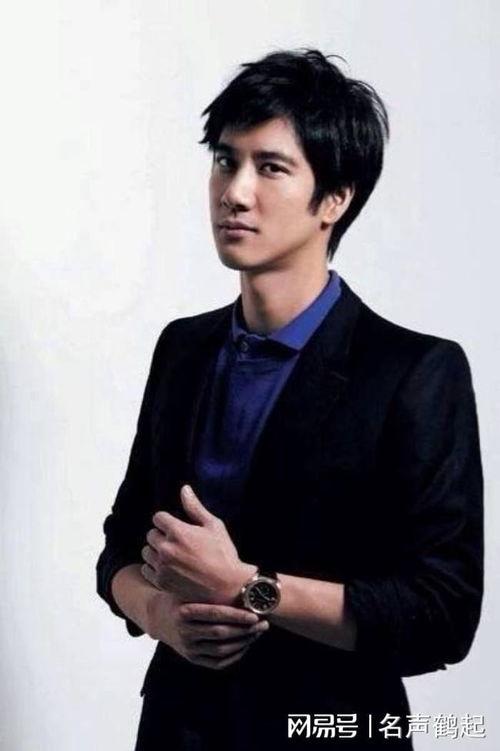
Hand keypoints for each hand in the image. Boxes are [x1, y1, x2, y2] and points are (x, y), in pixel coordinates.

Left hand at [141, 485, 255, 603]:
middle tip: (179, 543)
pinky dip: (154, 568)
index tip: (177, 528)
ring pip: (147, 552)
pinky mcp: (161, 582)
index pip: (158, 518)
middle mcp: (167, 548)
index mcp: (178, 531)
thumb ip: (194, 507)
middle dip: (162, 536)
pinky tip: (170, 568)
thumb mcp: (213, 526)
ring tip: (174, 556)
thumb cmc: (223, 554)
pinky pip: (146, 569)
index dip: (168, 521)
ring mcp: (162, 566)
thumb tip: (184, 488)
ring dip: (157, 552)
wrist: (228, 587)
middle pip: (151, 534)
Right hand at [146, 589, 268, 669]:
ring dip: (243, 643)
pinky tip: (246, 645)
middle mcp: (185, 632)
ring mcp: (188, 648)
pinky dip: (234, 656)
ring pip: (221, 650)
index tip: (254, 615)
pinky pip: (217, 662)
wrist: (157, 617)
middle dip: (245, 629)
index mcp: (184, 612)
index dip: (236, 615)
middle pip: (220, 633)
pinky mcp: (192, 659)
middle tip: (263, 624)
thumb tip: (238, 581)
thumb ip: (207, 589)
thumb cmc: (180, 597)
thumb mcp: (187, 589)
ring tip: (257, 633)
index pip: (215, 615)